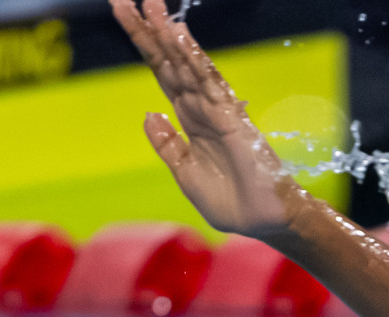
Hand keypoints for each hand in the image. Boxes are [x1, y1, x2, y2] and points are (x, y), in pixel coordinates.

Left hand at [110, 0, 299, 236]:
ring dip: (168, 35)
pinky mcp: (232, 119)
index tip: (124, 14)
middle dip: (147, 31)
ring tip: (149, 4)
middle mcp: (202, 108)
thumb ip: (169, 145)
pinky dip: (193, 59)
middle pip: (169, 62)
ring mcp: (217, 111)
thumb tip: (150, 114)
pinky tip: (178, 34)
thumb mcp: (187, 173)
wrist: (264, 223)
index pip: (163, 73)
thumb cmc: (231, 202)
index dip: (145, 45)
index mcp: (191, 120)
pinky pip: (209, 83)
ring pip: (187, 66)